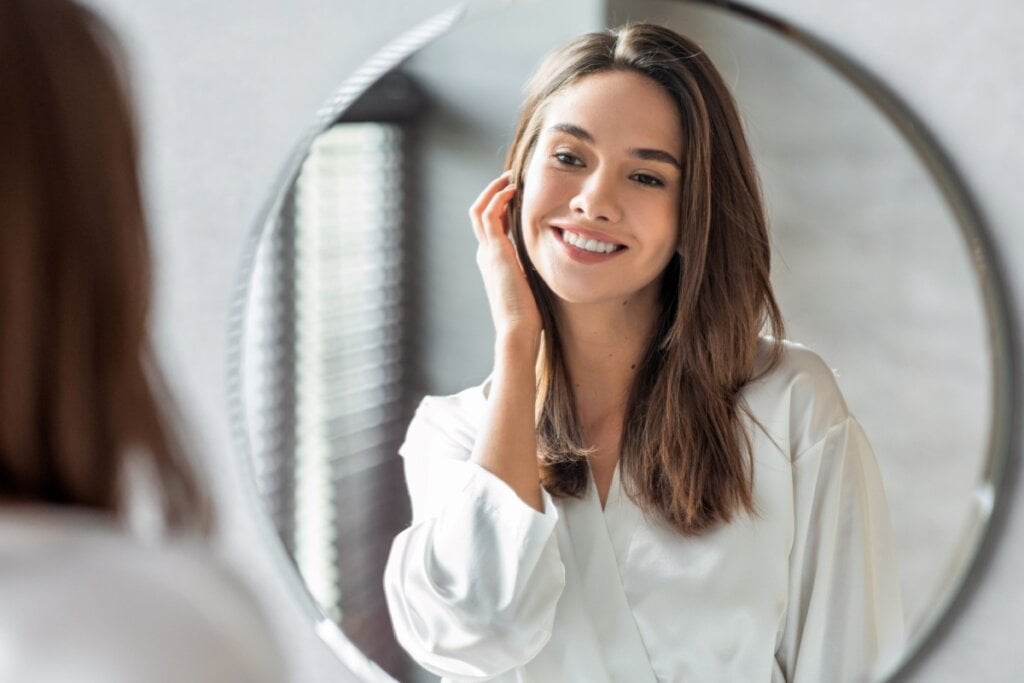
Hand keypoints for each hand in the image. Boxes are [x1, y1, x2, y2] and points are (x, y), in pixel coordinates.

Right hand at [469, 172, 541, 350]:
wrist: (517, 329)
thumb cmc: (527, 315)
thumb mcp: (530, 285)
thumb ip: (532, 270)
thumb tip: (547, 264)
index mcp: (494, 262)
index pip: (492, 226)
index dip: (502, 208)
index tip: (516, 195)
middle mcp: (486, 254)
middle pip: (480, 214)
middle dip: (493, 193)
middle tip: (509, 178)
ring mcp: (487, 252)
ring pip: (479, 210)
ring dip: (492, 190)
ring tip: (509, 178)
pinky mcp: (494, 251)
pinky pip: (489, 215)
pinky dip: (497, 199)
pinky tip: (512, 190)